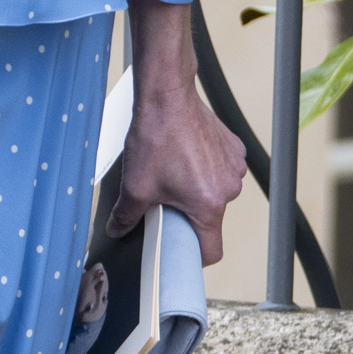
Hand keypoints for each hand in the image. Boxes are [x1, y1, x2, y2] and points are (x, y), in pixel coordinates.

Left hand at [106, 0, 245, 264]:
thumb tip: (118, 230)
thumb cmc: (155, 139)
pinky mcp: (233, 148)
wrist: (167, 96)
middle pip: (210, 219)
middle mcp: (229, 189)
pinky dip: (204, 169)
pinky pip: (220, 170)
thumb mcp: (135, 186)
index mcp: (209, 206)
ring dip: (196, 190)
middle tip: (163, 202)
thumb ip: (126, 216)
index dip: (193, 257)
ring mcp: (234, 167)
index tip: (179, 252)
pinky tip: (183, 155)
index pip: (212, 251)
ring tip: (172, 173)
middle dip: (187, 215)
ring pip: (214, 193)